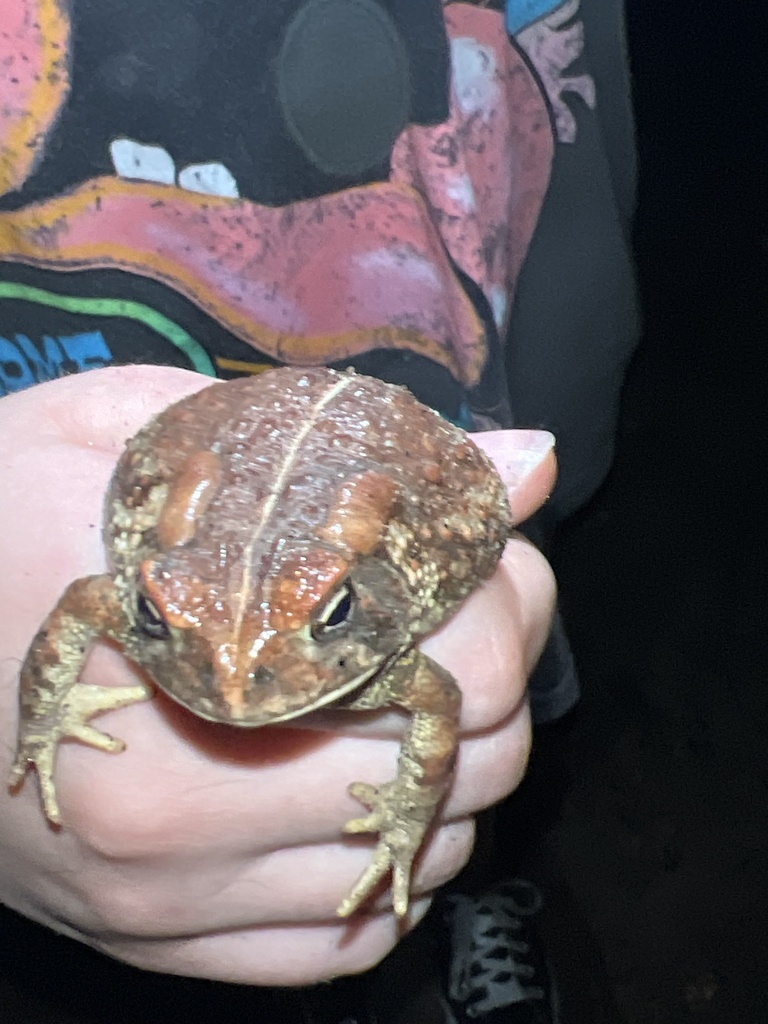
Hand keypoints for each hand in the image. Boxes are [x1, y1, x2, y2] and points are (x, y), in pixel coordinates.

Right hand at [0, 366, 555, 985]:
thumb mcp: (144, 432)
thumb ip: (346, 444)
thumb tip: (526, 456)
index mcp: (193, 664)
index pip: (459, 668)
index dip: (506, 600)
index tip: (481, 560)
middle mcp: (183, 816)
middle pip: (461, 772)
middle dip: (485, 679)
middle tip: (441, 614)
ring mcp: (164, 902)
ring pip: (419, 863)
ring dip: (437, 770)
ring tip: (383, 694)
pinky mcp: (153, 946)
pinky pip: (338, 944)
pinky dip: (378, 870)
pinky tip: (340, 793)